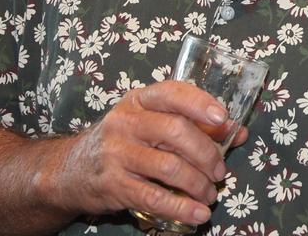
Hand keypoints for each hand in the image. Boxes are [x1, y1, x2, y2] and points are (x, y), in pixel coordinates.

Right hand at [51, 81, 235, 226]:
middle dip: (206, 154)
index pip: (173, 93)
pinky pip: (154, 197)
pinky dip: (181, 207)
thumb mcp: (152, 123)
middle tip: (220, 170)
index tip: (223, 118)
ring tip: (210, 194)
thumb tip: (238, 132)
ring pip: (169, 167)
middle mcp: (126, 122)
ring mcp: (117, 153)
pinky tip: (198, 214)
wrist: (69, 170)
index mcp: (140, 100)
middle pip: (176, 132)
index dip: (200, 104)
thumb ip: (195, 124)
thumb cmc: (124, 142)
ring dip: (198, 183)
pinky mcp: (113, 185)